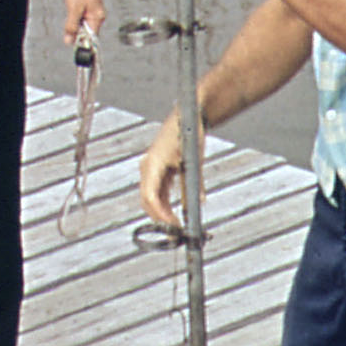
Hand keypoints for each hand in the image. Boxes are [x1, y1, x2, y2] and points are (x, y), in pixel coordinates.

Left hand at [63, 0, 105, 45]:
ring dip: (75, 22)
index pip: (91, 38)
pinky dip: (76, 16)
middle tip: (69, 22)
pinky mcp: (90, 6)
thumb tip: (69, 41)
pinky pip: (82, 17)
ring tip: (72, 8)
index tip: (75, 47)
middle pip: (87, 32)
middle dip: (77, 31)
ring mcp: (94, 11)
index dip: (82, 43)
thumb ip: (72, 26)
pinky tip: (72, 6)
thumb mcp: (74, 9)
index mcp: (97, 18)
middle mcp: (98, 16)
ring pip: (83, 24)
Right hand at [139, 111, 184, 230]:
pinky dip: (164, 204)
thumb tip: (199, 203)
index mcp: (153, 163)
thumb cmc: (189, 132)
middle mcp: (147, 166)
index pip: (150, 197)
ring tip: (176, 225)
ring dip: (162, 212)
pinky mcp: (156, 169)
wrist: (189, 115)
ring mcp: (150, 168)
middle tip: (175, 231)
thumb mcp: (195, 161)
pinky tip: (174, 213)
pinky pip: (156, 191)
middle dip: (160, 218)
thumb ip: (194, 184)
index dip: (161, 215)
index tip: (173, 225)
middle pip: (147, 200)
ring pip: (151, 198)